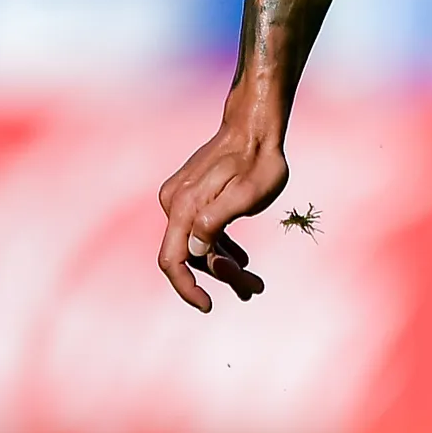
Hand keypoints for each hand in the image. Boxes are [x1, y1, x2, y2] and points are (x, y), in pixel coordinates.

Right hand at [156, 105, 288, 310]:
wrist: (255, 126)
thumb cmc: (259, 159)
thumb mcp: (248, 193)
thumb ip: (217, 220)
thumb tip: (194, 248)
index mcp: (183, 206)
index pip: (172, 260)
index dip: (186, 288)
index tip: (208, 307)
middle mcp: (173, 202)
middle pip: (188, 255)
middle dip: (218, 278)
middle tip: (253, 290)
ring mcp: (180, 198)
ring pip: (196, 244)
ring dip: (222, 265)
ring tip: (254, 283)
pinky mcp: (191, 195)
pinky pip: (200, 230)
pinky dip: (219, 247)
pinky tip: (241, 260)